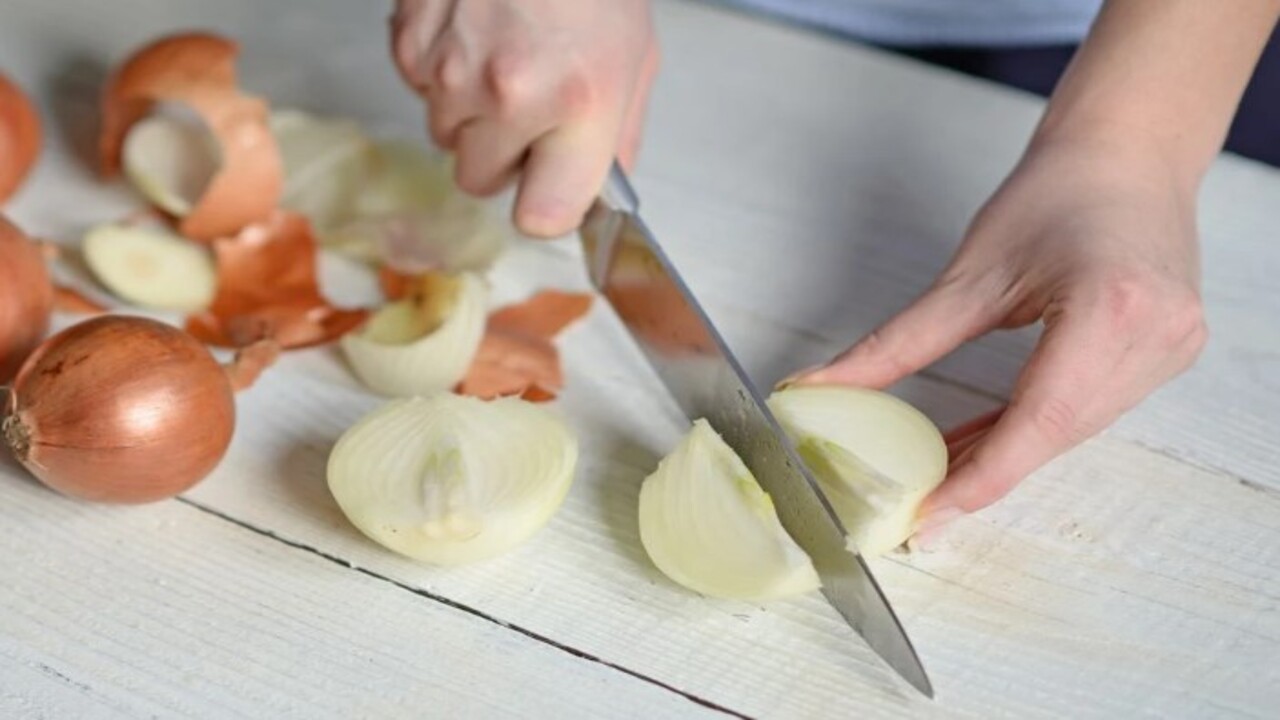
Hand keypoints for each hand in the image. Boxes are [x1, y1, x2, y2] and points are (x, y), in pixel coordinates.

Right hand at [390, 0, 658, 237]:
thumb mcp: (636, 63)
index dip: (545, 204)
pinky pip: (417, 90)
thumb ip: (617, 141)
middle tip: (528, 107)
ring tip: (502, 56)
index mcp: (579, 107)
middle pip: (480, 180)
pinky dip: (439, 72)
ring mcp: (452, 70)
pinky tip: (473, 34)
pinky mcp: (411, 43)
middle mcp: (511, 95)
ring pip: (444, 136)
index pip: (541, 217)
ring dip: (469, 113)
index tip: (550, 186)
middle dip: (502, 154)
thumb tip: (595, 196)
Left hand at [787, 135, 1208, 535]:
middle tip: (916, 501)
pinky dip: (1034, 426)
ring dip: (1005, 452)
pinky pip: (1088, 410)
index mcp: (1112, 308)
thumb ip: (897, 343)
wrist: (1127, 151)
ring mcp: (1171, 348)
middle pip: (1055, 434)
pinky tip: (983, 440)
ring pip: (1072, 430)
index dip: (979, 479)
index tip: (927, 517)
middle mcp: (1156, 336)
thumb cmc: (1054, 191)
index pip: (1039, 421)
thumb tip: (824, 386)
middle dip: (982, 472)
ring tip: (938, 470)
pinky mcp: (1166, 352)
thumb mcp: (969, 272)